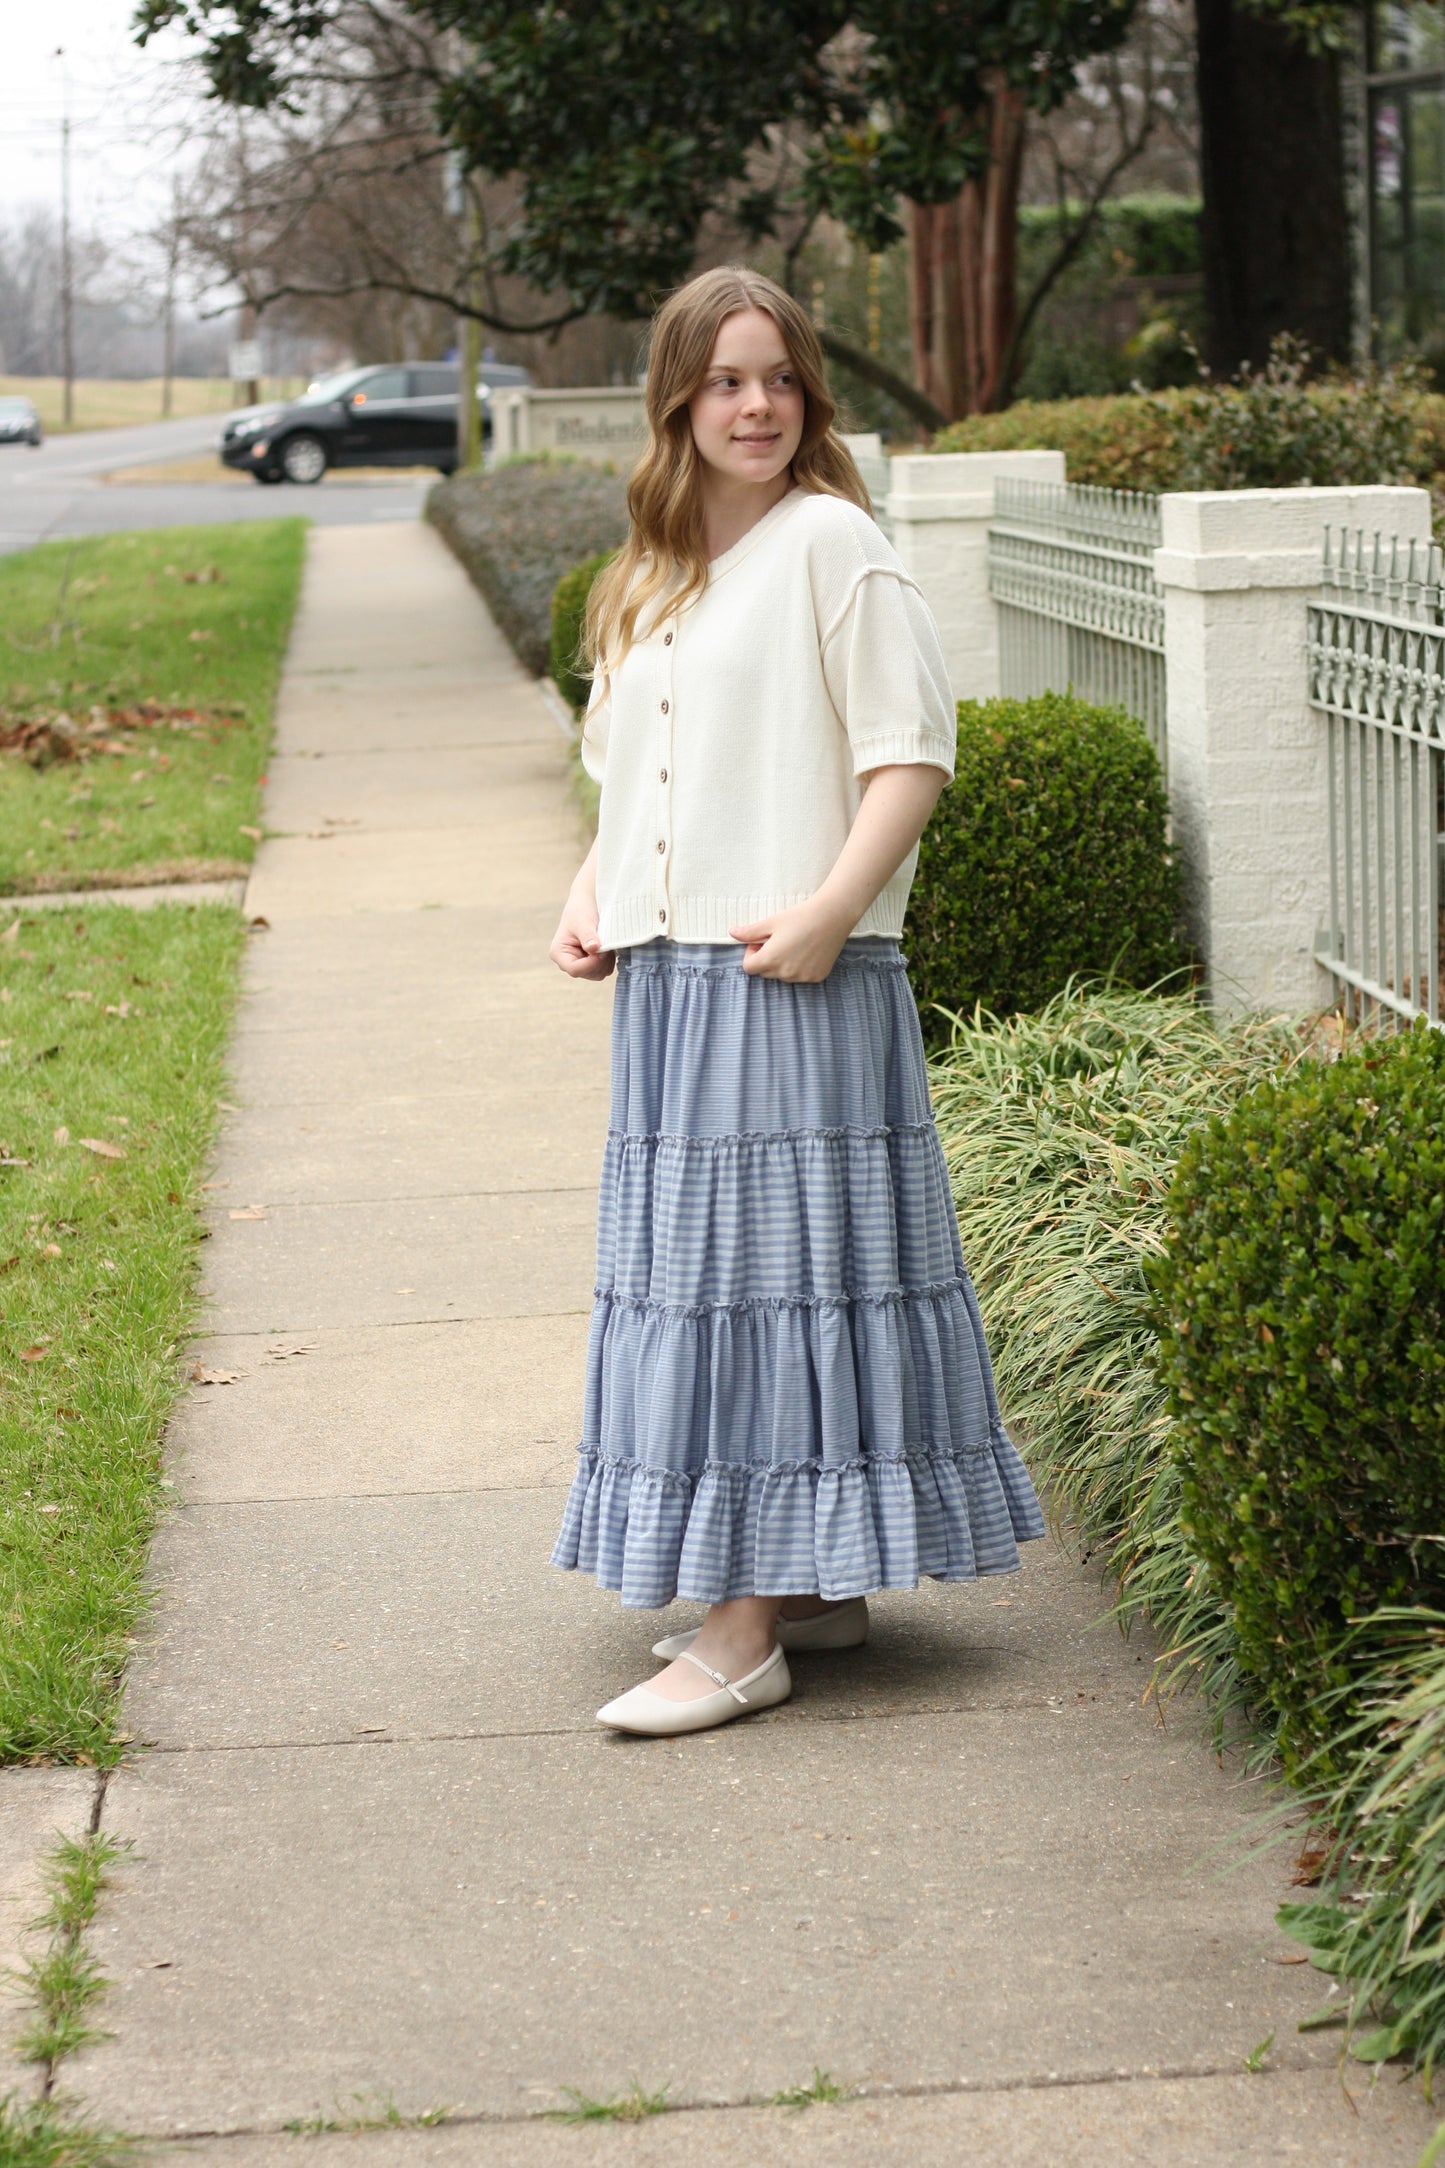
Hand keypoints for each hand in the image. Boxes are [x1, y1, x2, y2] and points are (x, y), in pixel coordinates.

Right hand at [550, 890, 614, 979]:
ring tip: (604, 941)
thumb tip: (593, 948)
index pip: (575, 969)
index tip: (602, 949)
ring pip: (598, 973)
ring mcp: (579, 964)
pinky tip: (606, 945)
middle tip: (605, 941)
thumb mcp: (584, 922)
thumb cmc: (582, 910)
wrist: (588, 903)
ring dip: (606, 959)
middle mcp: (567, 962)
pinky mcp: (591, 963)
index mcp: (558, 953)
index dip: (592, 963)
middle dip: (600, 960)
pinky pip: (604, 969)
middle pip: (588, 973)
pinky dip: (609, 959)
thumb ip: (588, 936)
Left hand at [728, 897, 853, 980]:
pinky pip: (800, 977)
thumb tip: (732, 933)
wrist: (833, 916)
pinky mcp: (816, 977)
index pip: (749, 968)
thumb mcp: (772, 922)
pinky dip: (800, 967)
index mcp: (771, 959)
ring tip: (795, 944)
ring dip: (783, 964)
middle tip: (778, 940)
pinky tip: (808, 950)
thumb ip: (750, 932)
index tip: (761, 941)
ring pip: (783, 975)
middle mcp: (786, 973)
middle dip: (767, 958)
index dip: (751, 953)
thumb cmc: (801, 916)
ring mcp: (802, 977)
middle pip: (765, 972)